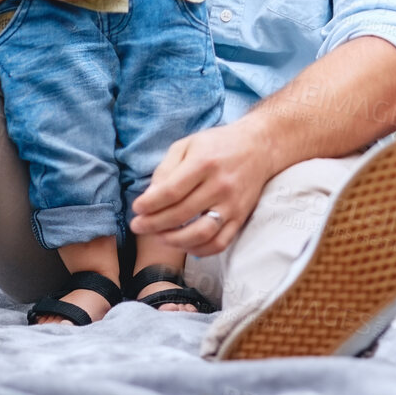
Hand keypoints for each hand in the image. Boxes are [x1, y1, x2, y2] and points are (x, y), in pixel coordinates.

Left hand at [129, 121, 273, 256]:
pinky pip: (219, 243)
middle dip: (153, 224)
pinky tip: (184, 244)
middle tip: (138, 226)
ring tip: (159, 237)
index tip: (136, 208)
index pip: (171, 191)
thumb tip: (149, 196)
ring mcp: (232, 204)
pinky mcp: (241, 217)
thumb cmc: (217, 144)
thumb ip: (167, 168)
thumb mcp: (188, 144)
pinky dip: (199, 250)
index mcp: (204, 163)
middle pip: (181, 214)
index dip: (149, 204)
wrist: (259, 147)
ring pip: (200, 234)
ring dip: (174, 241)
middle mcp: (220, 185)